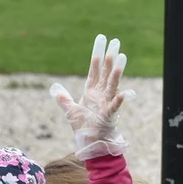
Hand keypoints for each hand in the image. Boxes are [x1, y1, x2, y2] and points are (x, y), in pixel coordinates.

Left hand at [49, 34, 134, 160]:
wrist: (90, 144)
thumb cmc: (83, 128)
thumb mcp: (70, 111)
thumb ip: (64, 99)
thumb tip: (55, 88)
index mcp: (92, 91)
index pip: (94, 69)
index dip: (97, 54)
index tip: (102, 40)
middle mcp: (101, 94)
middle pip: (105, 72)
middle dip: (110, 56)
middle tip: (116, 42)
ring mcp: (106, 103)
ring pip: (112, 84)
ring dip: (116, 72)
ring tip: (122, 57)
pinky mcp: (109, 115)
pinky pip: (115, 106)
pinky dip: (120, 100)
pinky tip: (127, 93)